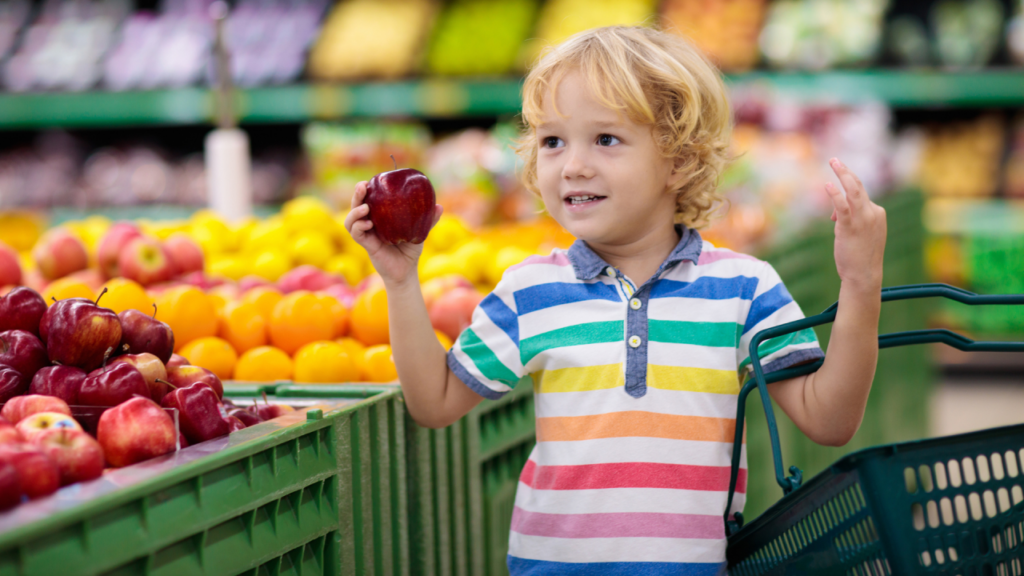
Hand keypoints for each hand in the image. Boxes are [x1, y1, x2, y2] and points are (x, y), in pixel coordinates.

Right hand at [344, 181, 442, 287]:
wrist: (407, 271)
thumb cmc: (410, 250)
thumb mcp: (420, 232)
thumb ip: (428, 220)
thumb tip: (439, 206)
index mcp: (379, 217)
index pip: (368, 200)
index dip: (366, 190)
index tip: (369, 181)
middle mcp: (370, 224)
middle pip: (355, 206)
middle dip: (357, 195)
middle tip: (362, 186)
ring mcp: (367, 235)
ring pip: (350, 220)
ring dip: (354, 211)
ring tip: (365, 207)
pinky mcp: (367, 246)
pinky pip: (356, 234)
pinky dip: (359, 227)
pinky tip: (368, 223)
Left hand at [824, 158, 886, 292]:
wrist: (864, 275)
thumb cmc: (860, 256)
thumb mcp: (858, 234)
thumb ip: (849, 220)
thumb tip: (834, 214)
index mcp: (877, 213)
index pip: (860, 195)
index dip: (843, 195)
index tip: (832, 206)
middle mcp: (873, 213)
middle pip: (859, 186)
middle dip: (846, 172)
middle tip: (835, 160)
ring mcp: (863, 219)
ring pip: (855, 190)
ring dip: (843, 174)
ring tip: (833, 162)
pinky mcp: (850, 227)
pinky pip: (843, 206)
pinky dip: (835, 194)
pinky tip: (827, 185)